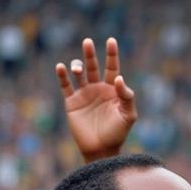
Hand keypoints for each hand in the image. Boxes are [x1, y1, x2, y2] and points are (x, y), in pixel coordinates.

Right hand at [56, 38, 136, 161]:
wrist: (101, 149)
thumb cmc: (118, 132)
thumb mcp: (128, 115)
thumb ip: (127, 96)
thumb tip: (120, 79)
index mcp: (113, 90)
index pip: (113, 68)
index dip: (112, 54)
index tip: (111, 40)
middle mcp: (98, 89)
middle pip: (93, 66)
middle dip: (90, 54)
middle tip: (87, 41)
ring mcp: (84, 94)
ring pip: (79, 74)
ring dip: (78, 66)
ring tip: (78, 68)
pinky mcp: (72, 102)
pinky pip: (65, 86)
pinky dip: (62, 76)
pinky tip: (61, 67)